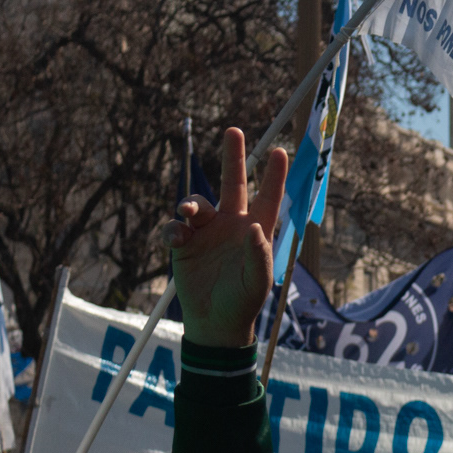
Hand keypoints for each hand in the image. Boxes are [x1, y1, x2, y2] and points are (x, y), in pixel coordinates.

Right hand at [165, 127, 287, 347]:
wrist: (215, 323)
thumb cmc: (244, 301)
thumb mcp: (257, 280)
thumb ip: (258, 254)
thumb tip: (255, 227)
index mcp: (256, 230)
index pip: (268, 197)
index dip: (274, 176)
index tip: (280, 151)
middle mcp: (232, 224)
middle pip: (232, 184)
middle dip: (233, 157)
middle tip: (233, 129)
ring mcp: (207, 232)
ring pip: (197, 203)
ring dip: (191, 203)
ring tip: (189, 213)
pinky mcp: (184, 244)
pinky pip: (174, 227)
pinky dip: (172, 230)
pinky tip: (176, 240)